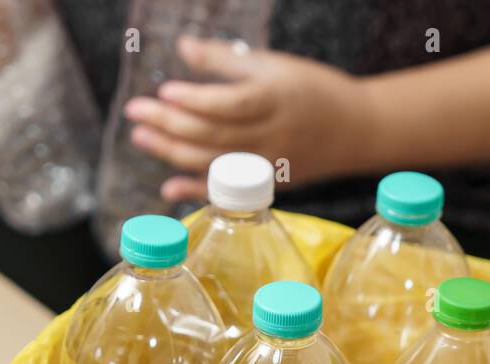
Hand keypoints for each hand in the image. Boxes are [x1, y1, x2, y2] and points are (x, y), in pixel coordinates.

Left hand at [122, 36, 370, 203]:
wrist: (354, 130)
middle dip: (170, 125)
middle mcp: (270, 136)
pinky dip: (196, 191)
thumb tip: (183, 46)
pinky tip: (167, 188)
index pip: (228, 103)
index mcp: (274, 99)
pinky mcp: (267, 185)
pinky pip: (227, 190)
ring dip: (173, 154)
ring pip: (214, 163)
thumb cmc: (312, 89)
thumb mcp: (273, 65)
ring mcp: (268, 165)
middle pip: (214, 134)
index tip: (165, 91)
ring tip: (141, 138)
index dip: (194, 100)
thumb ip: (225, 59)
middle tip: (136, 113)